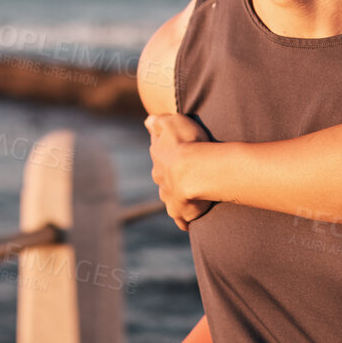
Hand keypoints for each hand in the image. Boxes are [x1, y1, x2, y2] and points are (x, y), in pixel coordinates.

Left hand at [145, 112, 215, 230]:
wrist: (194, 171)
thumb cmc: (186, 143)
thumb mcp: (171, 122)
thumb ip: (158, 122)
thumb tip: (147, 122)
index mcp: (158, 159)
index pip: (160, 156)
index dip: (168, 156)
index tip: (176, 156)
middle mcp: (160, 179)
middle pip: (163, 179)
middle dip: (172, 178)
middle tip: (187, 177)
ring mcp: (168, 197)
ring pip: (170, 198)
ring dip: (179, 198)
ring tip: (193, 197)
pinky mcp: (180, 213)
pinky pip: (182, 219)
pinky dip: (185, 220)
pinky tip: (190, 221)